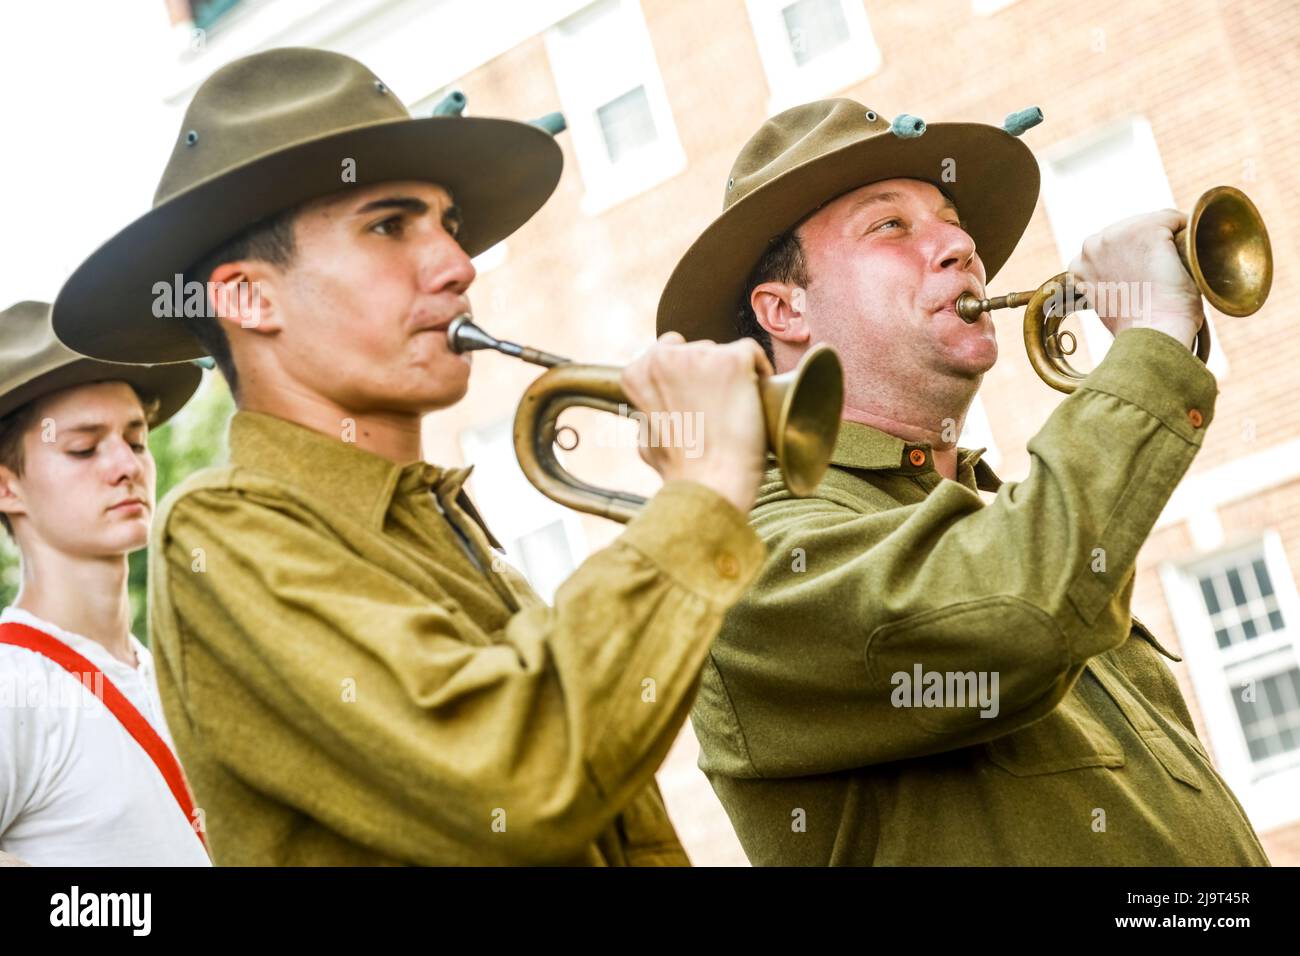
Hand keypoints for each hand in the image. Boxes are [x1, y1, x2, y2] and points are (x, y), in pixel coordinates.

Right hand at [620, 332, 771, 515]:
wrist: (710, 484)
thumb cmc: (681, 472)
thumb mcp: (646, 440)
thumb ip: (650, 412)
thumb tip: (653, 408)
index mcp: (637, 373)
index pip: (668, 351)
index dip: (689, 375)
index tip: (701, 400)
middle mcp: (663, 356)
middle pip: (698, 349)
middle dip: (711, 374)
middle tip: (720, 409)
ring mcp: (698, 355)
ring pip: (724, 353)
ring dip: (733, 376)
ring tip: (735, 411)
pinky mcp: (732, 360)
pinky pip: (753, 353)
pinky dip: (760, 372)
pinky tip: (756, 399)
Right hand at [1068, 209, 1205, 349]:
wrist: (1154, 333)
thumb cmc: (1139, 327)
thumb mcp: (1109, 302)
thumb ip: (1109, 279)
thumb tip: (1129, 270)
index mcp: (1079, 264)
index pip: (1112, 246)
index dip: (1134, 259)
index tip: (1145, 278)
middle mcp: (1092, 245)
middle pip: (1131, 230)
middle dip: (1150, 246)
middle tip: (1162, 274)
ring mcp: (1117, 235)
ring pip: (1153, 222)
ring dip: (1168, 239)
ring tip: (1172, 269)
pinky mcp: (1147, 231)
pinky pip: (1175, 220)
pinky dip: (1187, 235)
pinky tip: (1186, 258)